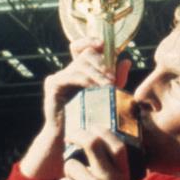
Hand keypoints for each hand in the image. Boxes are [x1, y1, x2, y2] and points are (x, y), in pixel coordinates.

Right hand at [19, 36, 128, 179]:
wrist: (72, 138)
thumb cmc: (91, 119)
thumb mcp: (108, 96)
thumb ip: (117, 79)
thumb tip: (127, 61)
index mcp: (82, 71)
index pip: (84, 47)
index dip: (91, 41)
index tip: (102, 43)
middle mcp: (70, 70)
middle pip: (86, 54)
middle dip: (102, 64)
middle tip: (112, 79)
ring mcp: (60, 76)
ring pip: (80, 63)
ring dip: (96, 73)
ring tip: (108, 85)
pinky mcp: (53, 84)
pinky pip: (70, 75)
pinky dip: (85, 80)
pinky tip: (95, 88)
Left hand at [58, 125, 130, 179]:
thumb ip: (110, 170)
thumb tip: (92, 145)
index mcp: (123, 175)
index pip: (116, 144)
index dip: (103, 131)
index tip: (92, 127)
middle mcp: (110, 178)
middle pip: (92, 143)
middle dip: (78, 135)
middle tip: (70, 136)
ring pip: (71, 165)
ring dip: (68, 175)